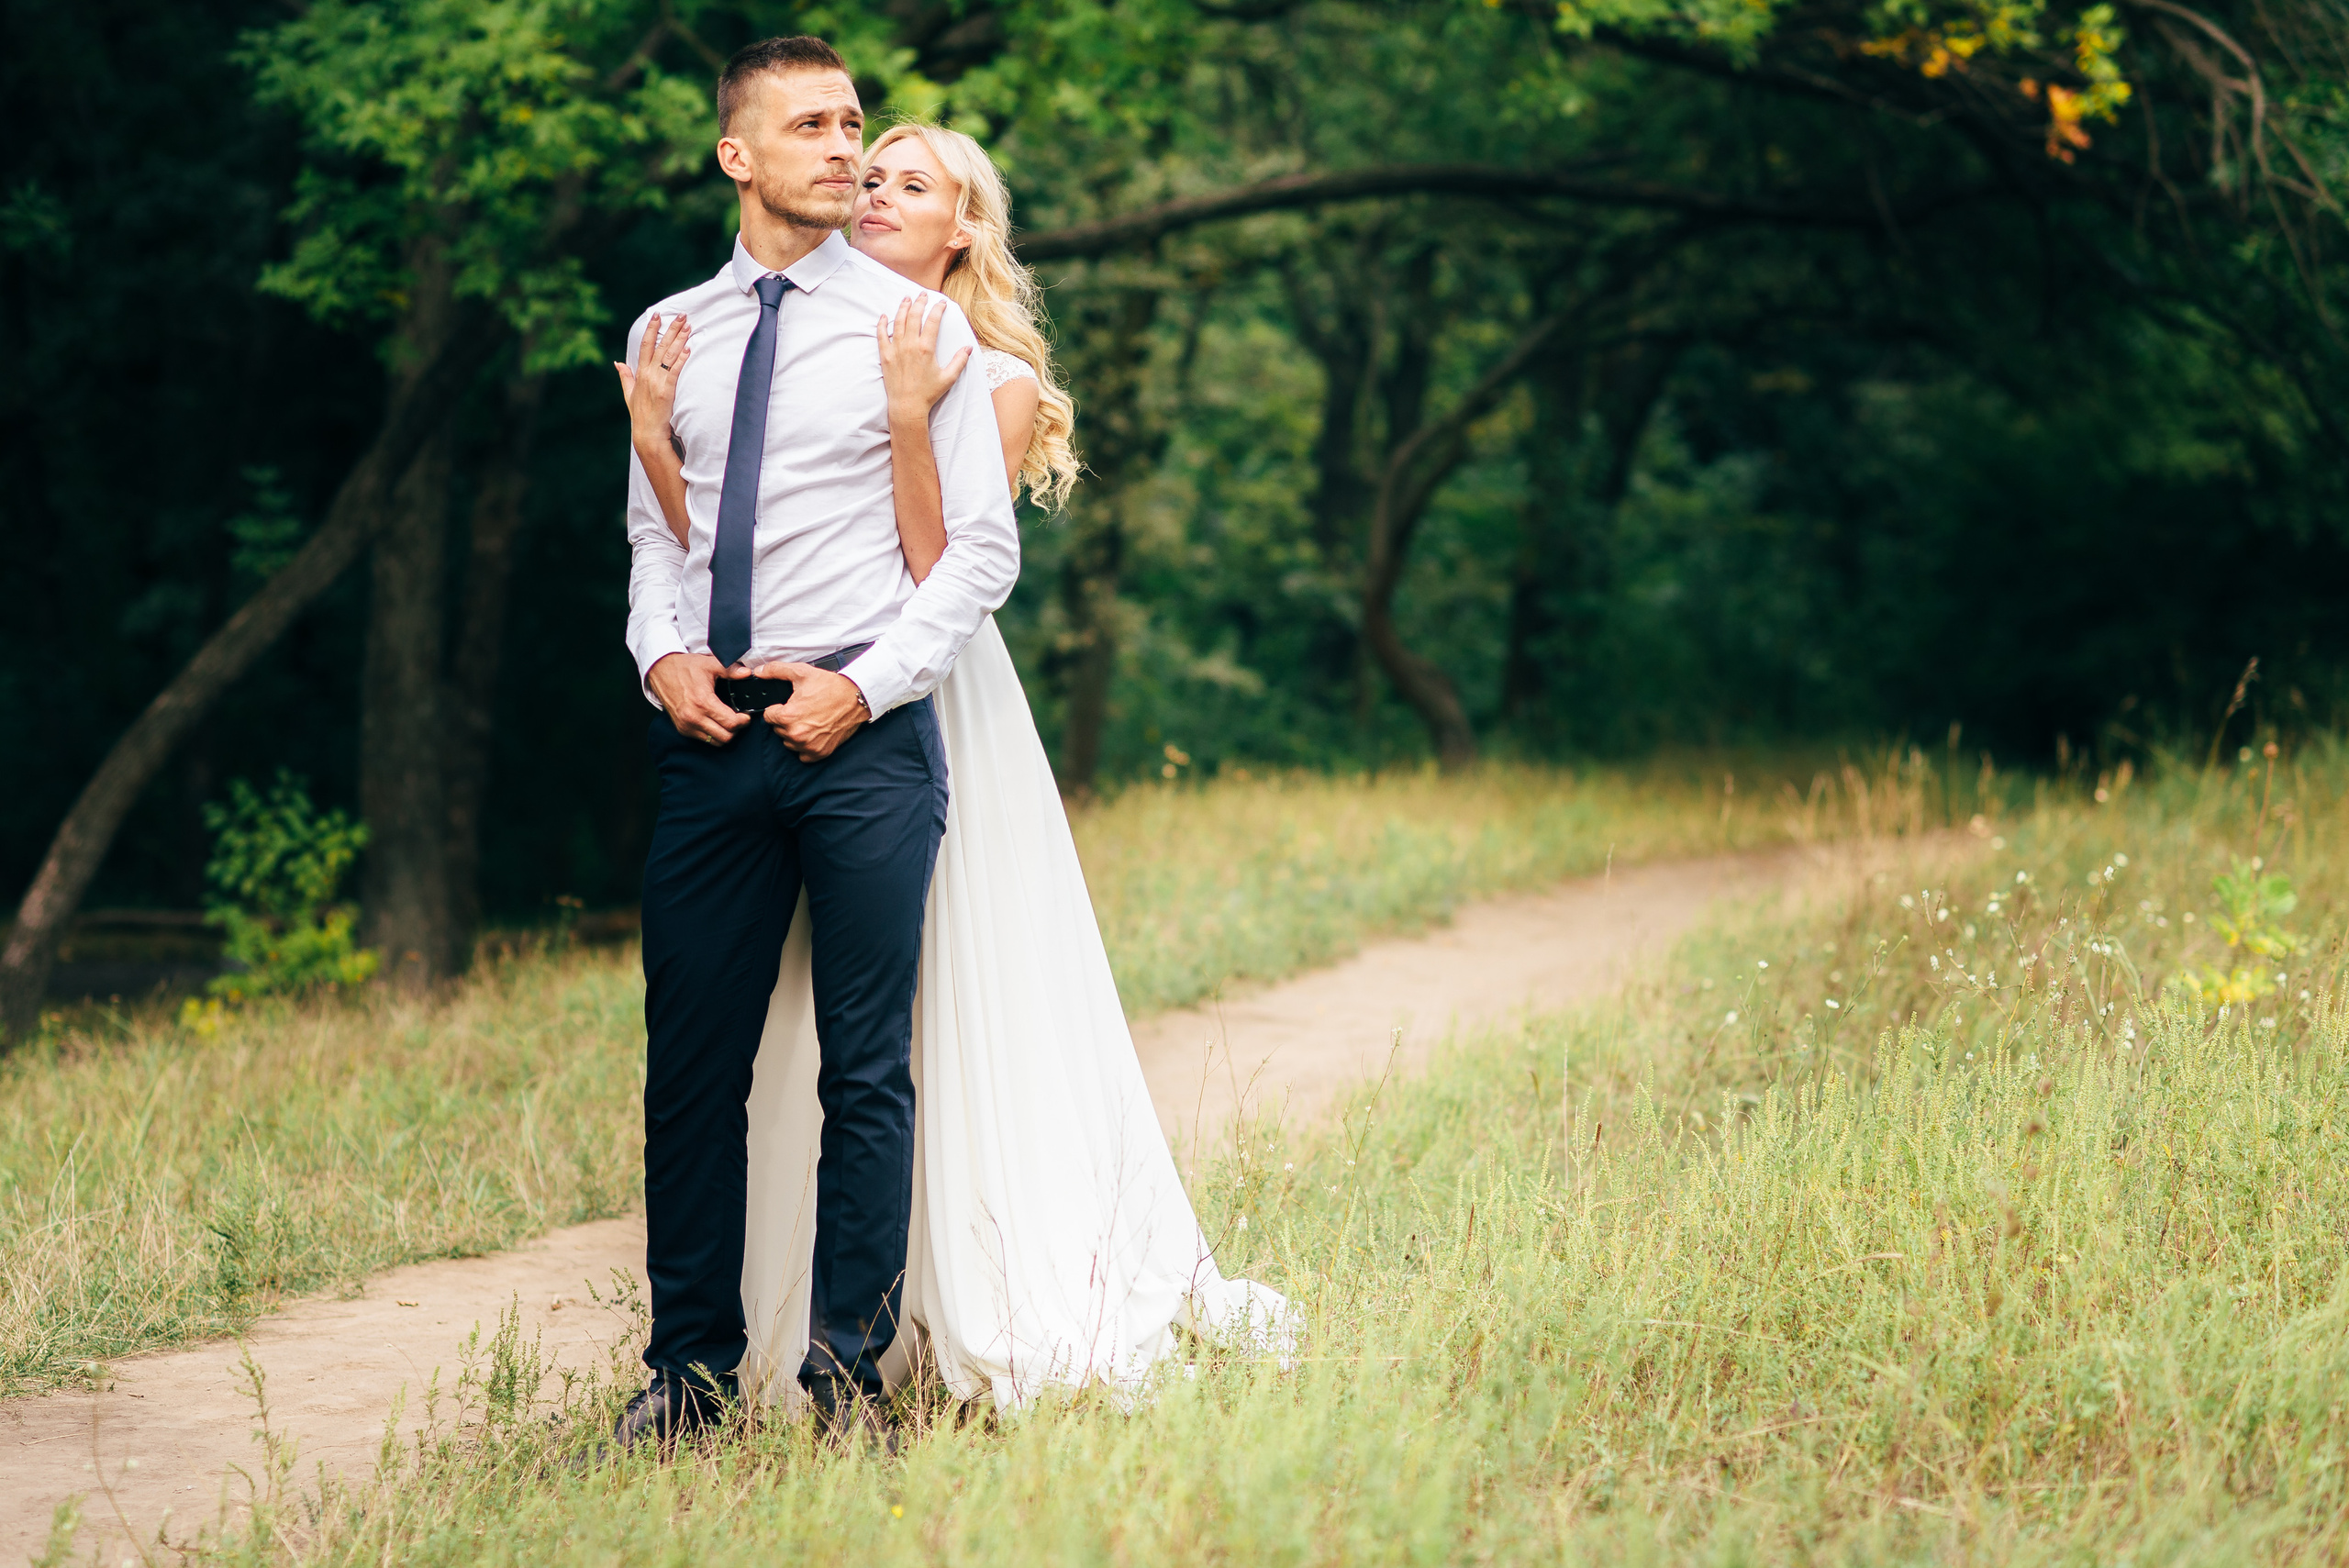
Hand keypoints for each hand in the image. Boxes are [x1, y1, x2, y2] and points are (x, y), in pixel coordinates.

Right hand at [623, 312, 692, 460]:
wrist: (647, 434)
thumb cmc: (640, 415)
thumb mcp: (629, 394)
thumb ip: (625, 376)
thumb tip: (617, 363)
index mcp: (639, 373)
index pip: (645, 345)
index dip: (651, 329)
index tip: (657, 315)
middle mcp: (647, 374)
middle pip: (660, 346)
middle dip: (671, 329)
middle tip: (682, 314)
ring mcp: (656, 382)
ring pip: (669, 355)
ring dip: (680, 339)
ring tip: (688, 326)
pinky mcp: (666, 391)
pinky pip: (675, 371)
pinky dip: (682, 359)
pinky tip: (689, 348)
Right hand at [647, 652, 749, 744]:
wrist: (660, 671)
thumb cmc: (684, 667)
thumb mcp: (709, 664)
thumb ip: (730, 670)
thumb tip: (747, 673)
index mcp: (702, 702)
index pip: (730, 723)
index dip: (743, 721)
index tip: (746, 715)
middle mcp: (693, 717)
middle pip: (725, 737)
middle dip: (736, 729)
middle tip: (739, 719)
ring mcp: (686, 725)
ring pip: (715, 742)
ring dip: (725, 734)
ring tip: (728, 720)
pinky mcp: (682, 729)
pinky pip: (704, 739)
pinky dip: (713, 734)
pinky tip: (715, 722)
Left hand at [753, 662, 868, 760]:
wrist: (856, 699)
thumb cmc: (830, 686)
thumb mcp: (801, 672)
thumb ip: (775, 671)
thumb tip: (758, 672)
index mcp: (788, 716)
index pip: (768, 716)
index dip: (778, 708)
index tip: (790, 704)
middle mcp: (796, 734)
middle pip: (778, 729)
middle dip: (786, 720)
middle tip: (803, 710)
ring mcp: (808, 746)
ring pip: (789, 742)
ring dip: (794, 733)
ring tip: (809, 720)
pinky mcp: (819, 753)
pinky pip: (802, 755)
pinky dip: (805, 746)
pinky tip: (814, 733)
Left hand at [876, 297, 969, 426]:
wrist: (907, 406)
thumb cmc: (928, 393)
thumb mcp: (948, 378)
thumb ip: (959, 361)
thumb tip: (968, 348)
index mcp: (926, 348)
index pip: (932, 321)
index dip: (938, 309)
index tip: (941, 303)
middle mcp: (910, 345)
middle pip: (914, 316)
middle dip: (919, 302)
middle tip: (923, 295)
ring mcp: (896, 349)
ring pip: (898, 321)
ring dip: (903, 307)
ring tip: (907, 298)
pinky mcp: (885, 355)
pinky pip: (881, 335)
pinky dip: (882, 324)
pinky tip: (884, 315)